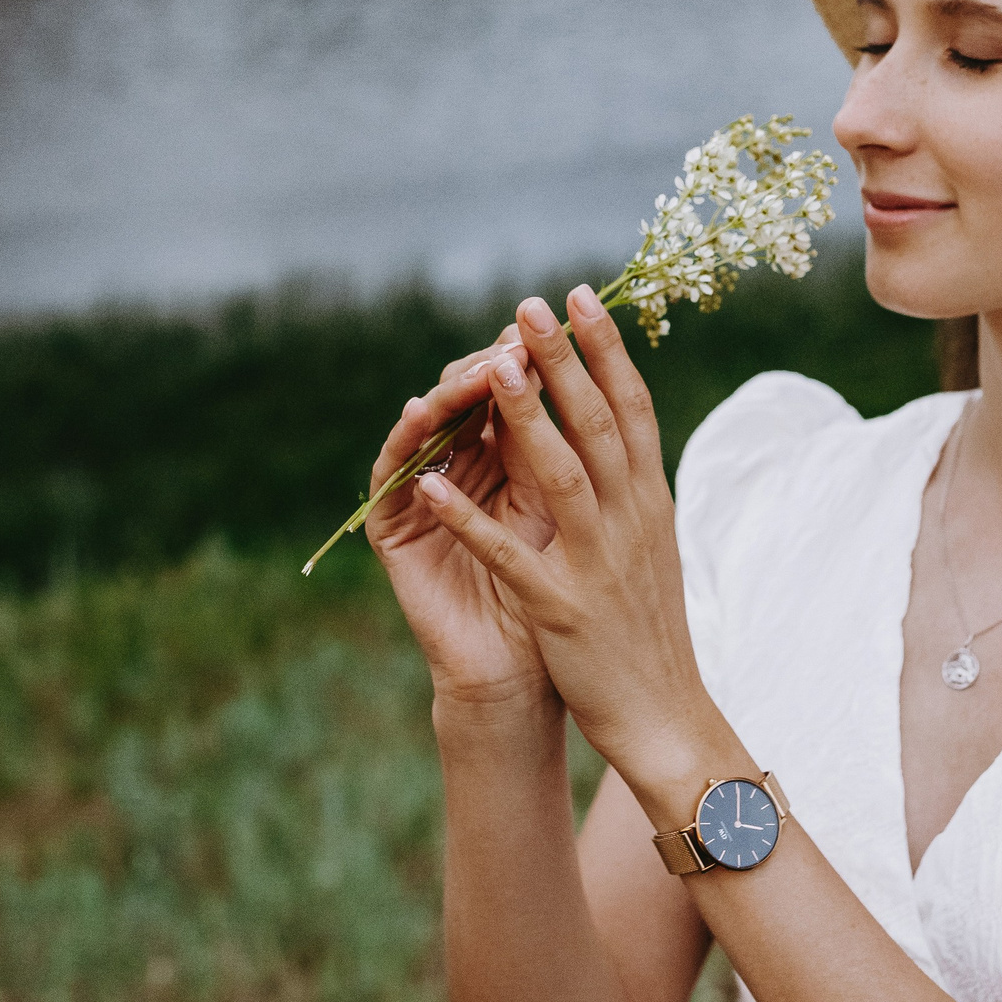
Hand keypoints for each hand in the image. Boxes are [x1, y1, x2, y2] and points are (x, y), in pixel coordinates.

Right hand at [366, 323, 562, 717]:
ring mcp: (423, 497)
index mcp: (508, 460)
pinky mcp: (394, 533)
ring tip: (478, 368)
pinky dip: (407, 449)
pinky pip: (393, 481)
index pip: (517, 390)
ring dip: (453, 392)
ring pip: (429, 425)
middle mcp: (460, 467)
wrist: (525, 680)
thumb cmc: (563, 601)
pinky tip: (419, 417)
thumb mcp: (578, 518)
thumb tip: (608, 372)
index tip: (570, 321)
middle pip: (469, 396)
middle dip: (497, 363)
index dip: (542, 357)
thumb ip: (578, 455)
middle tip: (519, 334)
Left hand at [412, 287, 718, 785]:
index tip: (578, 296)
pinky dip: (468, 517)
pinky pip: (508, 555)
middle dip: (563, 359)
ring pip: (561, 473)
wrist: (668, 719)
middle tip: (530, 303)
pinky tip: (430, 483)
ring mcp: (598, 563)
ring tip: (489, 366)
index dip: (605, 349)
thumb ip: (633, 491)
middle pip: (597, 424)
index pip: (632, 409)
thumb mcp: (651, 549)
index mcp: (651, 503)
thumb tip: (619, 433)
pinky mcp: (561, 609)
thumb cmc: (651, 633)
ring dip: (525, 416)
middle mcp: (631, 522)